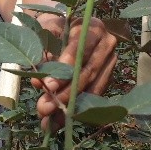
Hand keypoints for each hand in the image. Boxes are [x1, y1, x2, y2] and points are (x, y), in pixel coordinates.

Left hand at [31, 15, 117, 130]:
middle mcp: (106, 44)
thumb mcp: (44, 33)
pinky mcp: (108, 78)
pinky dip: (76, 111)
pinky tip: (59, 123)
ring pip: (92, 88)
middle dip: (65, 93)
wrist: (60, 26)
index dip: (64, 69)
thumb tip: (40, 84)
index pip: (79, 50)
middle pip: (87, 72)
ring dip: (70, 107)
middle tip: (44, 108)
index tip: (47, 86)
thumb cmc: (50, 27)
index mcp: (91, 27)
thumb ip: (42, 55)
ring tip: (49, 122)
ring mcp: (110, 62)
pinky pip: (94, 97)